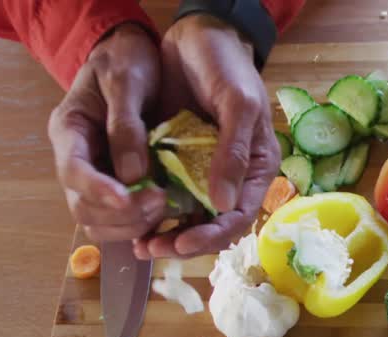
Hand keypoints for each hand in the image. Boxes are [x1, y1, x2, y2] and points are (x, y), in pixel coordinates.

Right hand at [48, 24, 166, 244]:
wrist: (130, 55)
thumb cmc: (125, 60)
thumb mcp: (126, 80)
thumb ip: (126, 125)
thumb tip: (133, 175)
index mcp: (68, 130)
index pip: (73, 172)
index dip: (98, 190)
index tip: (128, 198)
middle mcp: (76, 160)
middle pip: (83, 207)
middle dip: (121, 213)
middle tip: (160, 201)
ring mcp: (95, 176)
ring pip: (100, 221)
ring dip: (131, 225)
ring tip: (166, 207)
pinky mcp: (117, 185)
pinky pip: (121, 219)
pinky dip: (141, 225)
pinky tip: (167, 217)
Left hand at [140, 14, 280, 258]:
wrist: (197, 35)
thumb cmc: (227, 66)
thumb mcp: (237, 104)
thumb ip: (234, 153)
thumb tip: (225, 203)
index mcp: (257, 170)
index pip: (240, 216)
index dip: (212, 235)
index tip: (182, 242)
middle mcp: (232, 178)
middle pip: (212, 225)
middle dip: (183, 242)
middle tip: (151, 249)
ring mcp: (204, 172)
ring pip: (188, 217)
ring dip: (164, 233)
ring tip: (139, 244)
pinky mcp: (178, 163)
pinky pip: (167, 195)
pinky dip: (151, 212)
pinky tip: (130, 220)